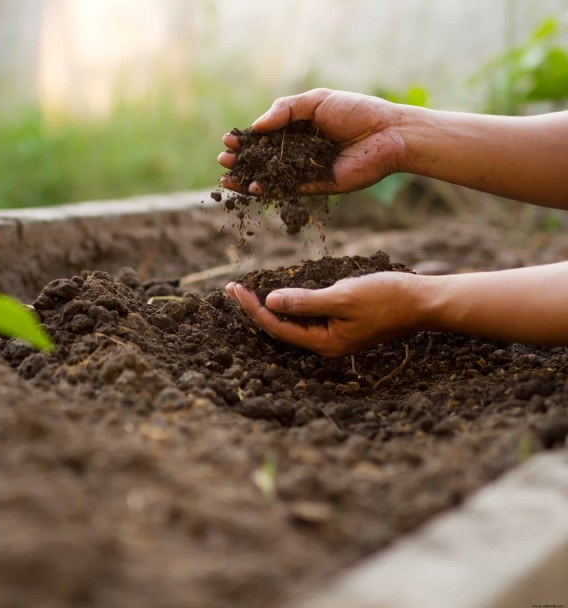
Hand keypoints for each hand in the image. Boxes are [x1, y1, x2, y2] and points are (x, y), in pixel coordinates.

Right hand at [218, 88, 407, 195]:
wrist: (388, 133)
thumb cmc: (356, 111)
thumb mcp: (316, 101)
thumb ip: (285, 110)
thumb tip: (256, 126)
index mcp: (299, 129)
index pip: (265, 136)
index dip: (246, 139)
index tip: (228, 139)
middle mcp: (300, 151)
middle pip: (263, 159)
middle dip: (242, 160)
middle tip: (223, 159)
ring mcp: (306, 170)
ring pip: (271, 177)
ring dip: (248, 179)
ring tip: (227, 179)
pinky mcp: (316, 186)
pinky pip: (288, 190)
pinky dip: (269, 190)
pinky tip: (252, 188)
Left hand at [225, 272, 428, 356]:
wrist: (423, 301)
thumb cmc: (386, 298)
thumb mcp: (342, 297)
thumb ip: (305, 302)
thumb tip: (271, 302)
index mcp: (324, 343)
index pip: (276, 327)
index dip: (252, 308)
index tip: (234, 289)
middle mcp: (326, 345)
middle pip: (281, 328)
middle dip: (256, 309)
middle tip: (233, 289)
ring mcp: (334, 337)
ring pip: (293, 324)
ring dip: (271, 307)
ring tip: (248, 291)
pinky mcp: (342, 326)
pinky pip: (308, 318)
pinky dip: (292, 305)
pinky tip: (282, 294)